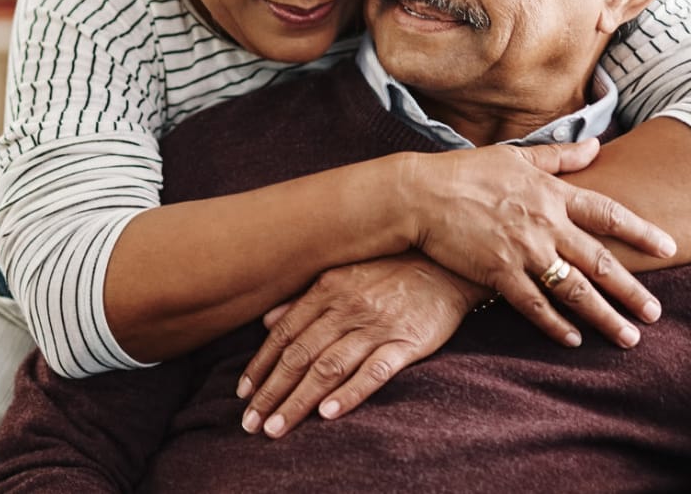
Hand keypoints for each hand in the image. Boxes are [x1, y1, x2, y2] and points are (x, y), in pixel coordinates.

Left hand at [235, 254, 481, 438]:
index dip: (260, 366)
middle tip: (250, 423)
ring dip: (298, 401)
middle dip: (271, 392)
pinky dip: (350, 393)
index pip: (284, 335)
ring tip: (277, 428)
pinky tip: (328, 414)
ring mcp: (376, 327)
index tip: (242, 394)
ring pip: (328, 368)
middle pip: (299, 356)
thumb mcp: (343, 275)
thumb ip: (305, 300)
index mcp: (327, 291)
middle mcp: (346, 309)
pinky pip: (374, 371)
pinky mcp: (406, 342)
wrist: (449, 263)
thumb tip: (267, 321)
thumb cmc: (392, 271)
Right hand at [392, 141, 674, 348]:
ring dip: (604, 316)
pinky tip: (574, 340)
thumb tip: (597, 145)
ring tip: (628, 337)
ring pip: (574, 290)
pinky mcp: (497, 272)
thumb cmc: (466, 172)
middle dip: (631, 290)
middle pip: (599, 261)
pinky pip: (534, 305)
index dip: (641, 231)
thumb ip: (560, 156)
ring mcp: (523, 250)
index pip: (608, 214)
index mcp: (552, 193)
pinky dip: (555, 324)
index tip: (670, 247)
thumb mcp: (517, 155)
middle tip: (655, 313)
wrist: (420, 194)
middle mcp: (545, 224)